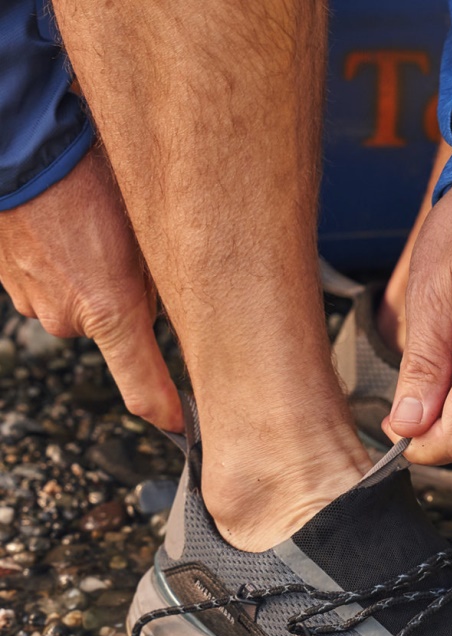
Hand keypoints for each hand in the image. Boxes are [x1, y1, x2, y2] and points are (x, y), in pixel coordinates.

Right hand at [0, 146, 181, 430]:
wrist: (17, 141)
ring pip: (81, 306)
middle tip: (130, 253)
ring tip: (91, 230)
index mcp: (111, 313)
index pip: (144, 387)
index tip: (184, 427)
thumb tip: (169, 305)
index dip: (168, 412)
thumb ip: (159, 282)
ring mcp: (34, 301)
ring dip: (91, 280)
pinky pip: (49, 286)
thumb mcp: (147, 232)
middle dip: (128, 303)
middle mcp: (69, 319)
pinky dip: (61, 266)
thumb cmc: (89, 176)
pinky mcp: (9, 281)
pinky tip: (65, 227)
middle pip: (115, 329)